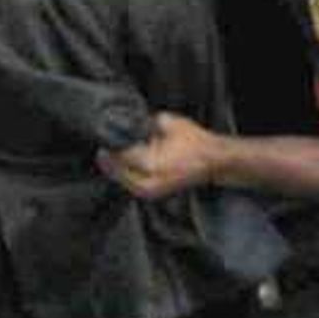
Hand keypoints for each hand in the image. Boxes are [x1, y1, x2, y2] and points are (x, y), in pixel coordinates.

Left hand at [99, 111, 224, 201]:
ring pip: (119, 179)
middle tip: (104, 142)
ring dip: (114, 166)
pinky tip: (122, 163)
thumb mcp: (168, 123)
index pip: (119, 155)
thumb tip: (127, 122)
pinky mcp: (151, 195)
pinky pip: (128, 184)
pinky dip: (123, 174)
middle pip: (115, 170)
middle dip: (109, 156)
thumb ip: (145, 123)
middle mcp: (147, 182)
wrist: (214, 162)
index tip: (104, 134)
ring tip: (110, 151)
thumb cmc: (194, 141)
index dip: (110, 143)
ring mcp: (149, 192)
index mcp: (150, 164)